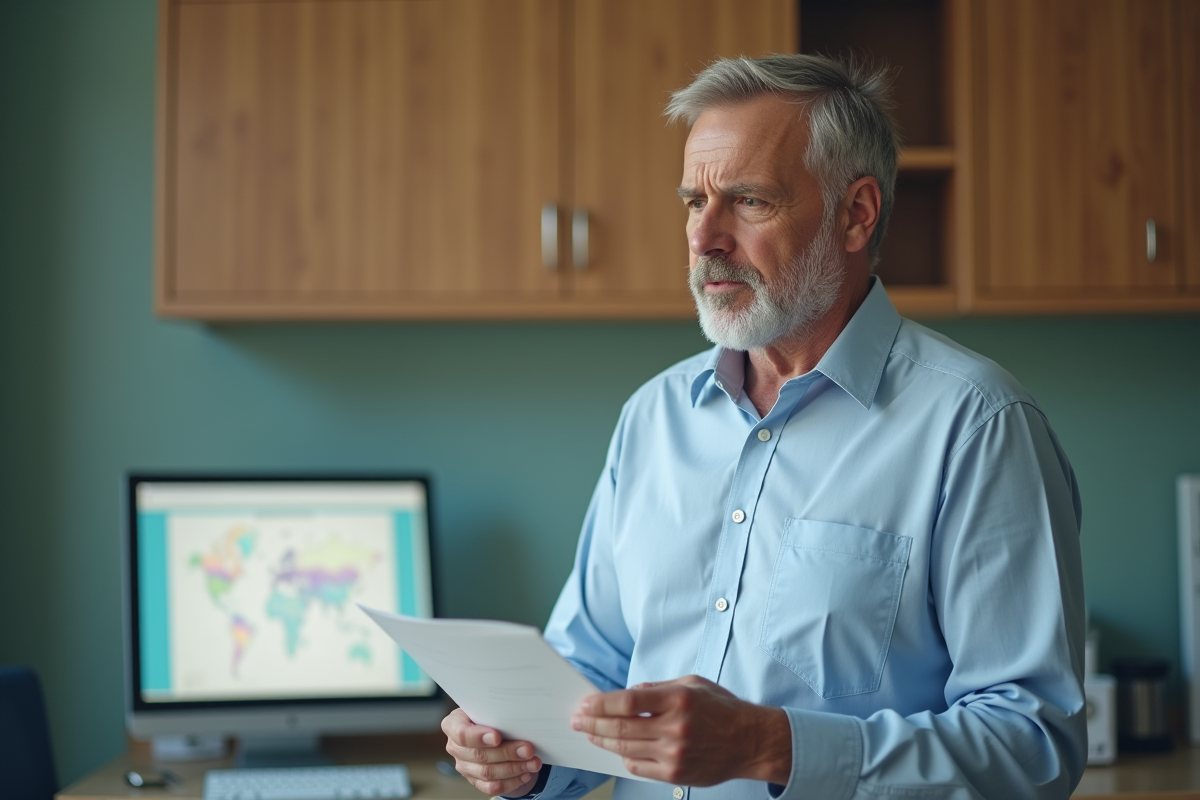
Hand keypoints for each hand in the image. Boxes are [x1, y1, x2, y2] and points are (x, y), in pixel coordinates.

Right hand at [442, 708, 542, 796]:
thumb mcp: (490, 708)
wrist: (492, 728)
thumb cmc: (491, 715)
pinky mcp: (475, 780)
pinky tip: (525, 774)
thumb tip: (519, 717)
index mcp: (454, 724)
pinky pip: (492, 786)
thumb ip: (497, 712)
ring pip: (488, 773)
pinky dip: (511, 781)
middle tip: (528, 749)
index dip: (478, 737)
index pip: (461, 734)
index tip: (498, 737)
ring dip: (514, 768)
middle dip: (507, 753)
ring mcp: (464, 766)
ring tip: (533, 762)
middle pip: (479, 755)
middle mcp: (455, 747)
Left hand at [570, 675, 790, 785]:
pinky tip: (616, 749)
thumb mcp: (692, 684)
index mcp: (678, 700)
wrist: (750, 742)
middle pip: (621, 728)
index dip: (601, 704)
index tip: (585, 703)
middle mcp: (675, 728)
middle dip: (593, 723)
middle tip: (577, 720)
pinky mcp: (676, 774)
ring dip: (602, 741)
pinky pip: (639, 767)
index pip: (628, 702)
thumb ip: (658, 688)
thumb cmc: (721, 709)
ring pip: (626, 749)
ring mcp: (675, 754)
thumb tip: (627, 694)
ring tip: (589, 734)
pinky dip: (624, 758)